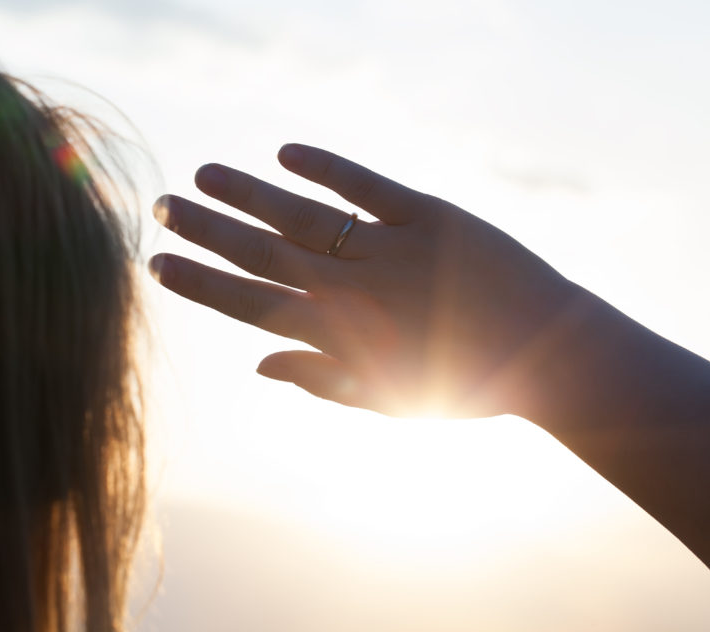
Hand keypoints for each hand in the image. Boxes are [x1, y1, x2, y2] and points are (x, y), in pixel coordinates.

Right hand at [150, 144, 579, 417]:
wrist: (553, 354)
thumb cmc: (466, 386)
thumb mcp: (388, 399)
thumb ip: (320, 380)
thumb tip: (257, 365)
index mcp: (342, 337)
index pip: (251, 304)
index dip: (199, 283)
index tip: (156, 263)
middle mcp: (355, 290)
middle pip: (262, 253)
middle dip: (205, 230)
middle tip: (160, 205)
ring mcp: (390, 248)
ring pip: (302, 216)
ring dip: (247, 193)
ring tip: (204, 174)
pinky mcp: (430, 216)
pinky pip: (368, 187)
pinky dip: (326, 169)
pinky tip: (284, 152)